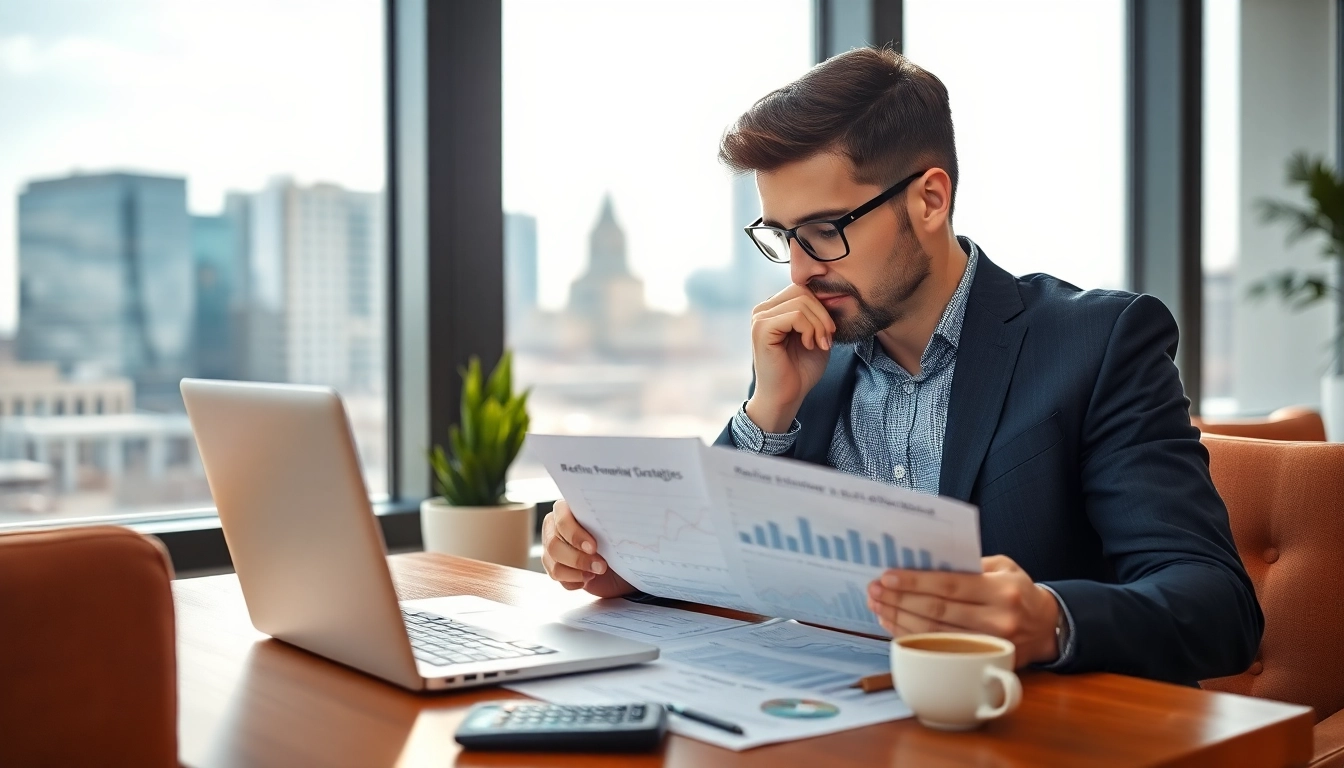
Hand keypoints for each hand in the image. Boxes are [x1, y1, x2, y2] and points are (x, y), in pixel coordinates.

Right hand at [540, 499, 633, 597]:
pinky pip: (558, 578)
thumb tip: (611, 528)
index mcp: (566, 510)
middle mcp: (555, 528)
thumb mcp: (615, 528)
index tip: (593, 548)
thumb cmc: (618, 538)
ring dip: (577, 572)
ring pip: (554, 565)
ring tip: (597, 571)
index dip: (575, 536)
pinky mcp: (556, 568)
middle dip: (578, 559)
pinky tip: (589, 577)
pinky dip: (575, 581)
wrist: (622, 560)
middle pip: (553, 546)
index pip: (562, 521)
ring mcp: (553, 550)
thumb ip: (607, 524)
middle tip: (601, 566)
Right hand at [745, 284, 836, 432]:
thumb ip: (818, 314)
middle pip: (802, 291)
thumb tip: (831, 293)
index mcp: (774, 309)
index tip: (830, 331)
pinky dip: (809, 330)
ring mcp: (760, 318)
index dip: (822, 306)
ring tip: (819, 344)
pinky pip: (795, 315)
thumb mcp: (816, 335)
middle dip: (823, 314)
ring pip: (801, 302)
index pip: (802, 288)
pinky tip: (809, 345)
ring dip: (819, 324)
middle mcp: (763, 309)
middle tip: (828, 338)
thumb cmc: (800, 370)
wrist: (787, 397)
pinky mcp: (761, 328)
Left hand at [865, 555, 1061, 667]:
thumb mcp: (1003, 567)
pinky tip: (892, 624)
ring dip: (899, 619)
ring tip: (877, 605)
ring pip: (934, 634)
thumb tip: (926, 562)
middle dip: (900, 599)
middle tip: (873, 590)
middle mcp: (996, 619)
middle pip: (938, 611)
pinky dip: (911, 636)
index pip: (951, 586)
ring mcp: (988, 644)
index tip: (887, 576)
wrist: (1047, 627)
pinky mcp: (980, 660)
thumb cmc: (1019, 590)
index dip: (916, 582)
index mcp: (1002, 590)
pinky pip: (938, 649)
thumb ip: (970, 564)